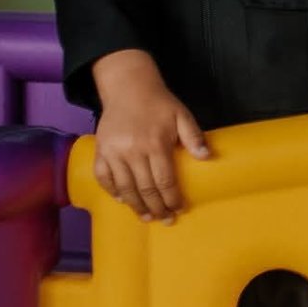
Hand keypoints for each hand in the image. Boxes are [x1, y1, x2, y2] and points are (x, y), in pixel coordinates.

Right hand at [91, 49, 212, 223]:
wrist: (128, 87)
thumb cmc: (159, 103)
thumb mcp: (181, 115)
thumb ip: (193, 136)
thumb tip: (206, 157)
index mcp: (155, 143)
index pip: (164, 180)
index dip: (172, 198)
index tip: (179, 209)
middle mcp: (133, 151)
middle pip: (145, 188)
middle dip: (157, 207)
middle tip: (165, 219)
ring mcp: (113, 152)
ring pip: (124, 187)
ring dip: (136, 206)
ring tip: (146, 217)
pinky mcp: (100, 151)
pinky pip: (103, 177)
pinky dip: (112, 191)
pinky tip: (123, 200)